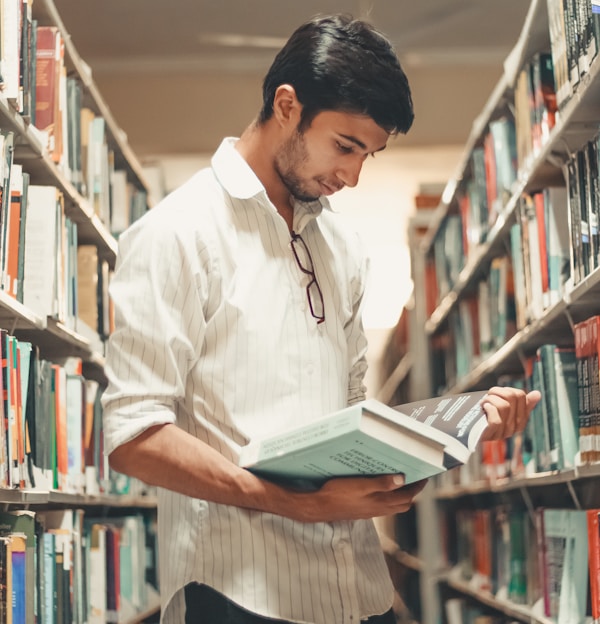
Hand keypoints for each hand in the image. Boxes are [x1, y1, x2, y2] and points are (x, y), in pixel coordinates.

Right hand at [283, 475, 427, 522]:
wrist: (319, 507)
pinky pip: (381, 505)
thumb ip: (382, 484)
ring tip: (399, 479)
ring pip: (392, 505)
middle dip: (411, 491)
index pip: (407, 496)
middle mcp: (378, 509)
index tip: (424, 476)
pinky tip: (379, 487)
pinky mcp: (362, 510)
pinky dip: (387, 497)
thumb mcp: (361, 485)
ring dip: (399, 494)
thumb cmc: (338, 494)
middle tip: (414, 476)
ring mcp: (370, 511)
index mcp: (381, 502)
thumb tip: (402, 479)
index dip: (417, 487)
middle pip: (403, 503)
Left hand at [480, 386, 540, 440]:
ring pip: (504, 406)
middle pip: (513, 397)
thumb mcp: (502, 407)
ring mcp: (502, 433)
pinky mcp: (491, 435)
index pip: (521, 396)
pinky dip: (488, 408)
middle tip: (488, 396)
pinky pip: (496, 420)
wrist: (464, 430)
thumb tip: (537, 394)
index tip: (497, 394)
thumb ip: (520, 402)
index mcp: (520, 421)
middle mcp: (513, 428)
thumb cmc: (484, 416)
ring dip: (490, 399)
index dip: (507, 390)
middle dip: (497, 391)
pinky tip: (483, 408)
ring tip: (484, 402)